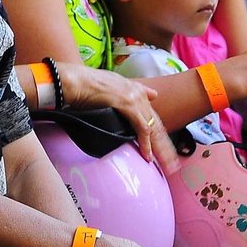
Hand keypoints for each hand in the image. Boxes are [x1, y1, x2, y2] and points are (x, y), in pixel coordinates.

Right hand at [59, 64, 178, 171]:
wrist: (75, 81)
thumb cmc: (85, 85)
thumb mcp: (112, 86)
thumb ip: (132, 91)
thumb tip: (153, 95)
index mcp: (135, 90)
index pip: (151, 117)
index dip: (158, 135)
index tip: (164, 149)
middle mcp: (138, 94)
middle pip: (156, 125)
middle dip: (165, 146)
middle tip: (172, 163)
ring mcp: (134, 99)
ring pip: (153, 128)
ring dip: (161, 149)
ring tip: (166, 164)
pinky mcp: (127, 104)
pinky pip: (141, 128)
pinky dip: (145, 143)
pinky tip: (148, 155)